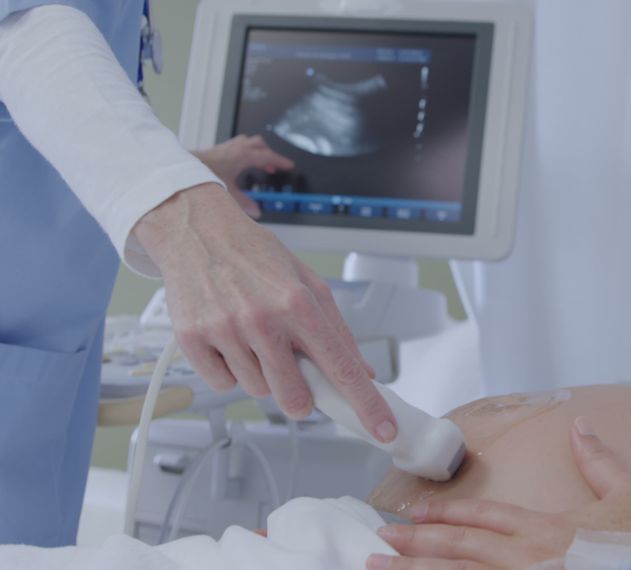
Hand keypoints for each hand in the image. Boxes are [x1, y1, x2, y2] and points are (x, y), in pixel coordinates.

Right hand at [133, 183, 397, 441]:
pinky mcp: (192, 340)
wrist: (198, 232)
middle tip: (294, 375)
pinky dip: (229, 370)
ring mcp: (225, 330)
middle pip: (294, 397)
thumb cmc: (256, 257)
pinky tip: (228, 340)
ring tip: (253, 337)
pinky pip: (222, 384)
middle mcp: (263, 319)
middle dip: (300, 398)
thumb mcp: (309, 284)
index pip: (341, 367)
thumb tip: (364, 372)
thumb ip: (338, 332)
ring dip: (262, 375)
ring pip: (257, 390)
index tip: (383, 429)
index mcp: (299, 303)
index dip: (365, 403)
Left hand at [192, 134, 294, 218]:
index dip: (280, 161)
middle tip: (273, 166)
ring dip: (256, 150)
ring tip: (259, 163)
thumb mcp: (227, 192)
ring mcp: (226, 146)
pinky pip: (237, 145)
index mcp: (243, 156)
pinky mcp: (218, 149)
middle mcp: (236, 148)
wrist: (180, 166)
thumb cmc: (202, 174)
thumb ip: (244, 203)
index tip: (289, 165)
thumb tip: (256, 212)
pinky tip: (239, 163)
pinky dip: (244, 151)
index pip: (268, 156)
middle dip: (269, 154)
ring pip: (248, 142)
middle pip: (259, 144)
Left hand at [370, 418, 630, 568]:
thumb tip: (580, 425)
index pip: (484, 516)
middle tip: (376, 544)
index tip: (411, 515)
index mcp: (547, 527)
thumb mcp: (630, 493)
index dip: (444, 515)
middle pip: (460, 549)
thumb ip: (599, 459)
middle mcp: (530, 556)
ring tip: (380, 569)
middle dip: (414, 547)